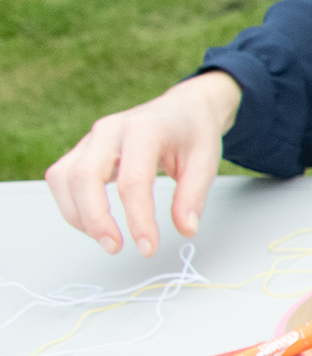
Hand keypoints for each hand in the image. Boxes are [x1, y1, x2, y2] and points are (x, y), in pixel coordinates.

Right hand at [45, 71, 242, 253]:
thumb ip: (194, 196)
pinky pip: (61, 179)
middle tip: (116, 247)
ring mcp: (91, 138)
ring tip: (106, 239)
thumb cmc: (193, 132)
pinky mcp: (82, 150)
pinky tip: (94, 223)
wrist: (182, 108)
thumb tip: (185, 229)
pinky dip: (72, 205)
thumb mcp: (206, 160)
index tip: (148, 246)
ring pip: (64, 178)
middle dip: (96, 219)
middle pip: (85, 177)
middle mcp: (110, 130)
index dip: (138, 219)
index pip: (132, 180)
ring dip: (78, 215)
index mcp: (144, 129)